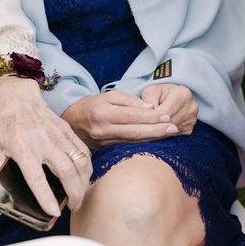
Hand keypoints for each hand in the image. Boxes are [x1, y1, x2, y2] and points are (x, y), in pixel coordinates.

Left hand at [0, 76, 90, 213]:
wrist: (16, 93)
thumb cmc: (4, 119)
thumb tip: (0, 190)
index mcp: (21, 146)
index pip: (36, 176)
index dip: (45, 196)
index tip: (54, 212)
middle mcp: (42, 140)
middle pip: (65, 170)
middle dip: (74, 193)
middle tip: (73, 206)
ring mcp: (57, 133)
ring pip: (78, 160)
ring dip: (83, 181)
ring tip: (79, 195)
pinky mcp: (65, 128)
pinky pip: (82, 149)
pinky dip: (87, 165)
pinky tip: (84, 176)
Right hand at [61, 90, 179, 148]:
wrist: (71, 121)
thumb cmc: (91, 105)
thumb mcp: (107, 96)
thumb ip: (128, 101)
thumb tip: (149, 109)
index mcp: (102, 113)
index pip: (131, 116)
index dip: (150, 118)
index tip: (166, 116)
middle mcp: (102, 129)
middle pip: (134, 132)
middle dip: (156, 130)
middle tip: (173, 127)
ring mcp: (103, 142)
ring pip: (133, 141)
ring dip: (153, 138)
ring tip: (169, 134)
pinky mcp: (105, 150)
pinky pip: (128, 146)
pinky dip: (143, 143)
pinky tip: (155, 140)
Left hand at [141, 83, 196, 133]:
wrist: (170, 96)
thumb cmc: (159, 93)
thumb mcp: (151, 91)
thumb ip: (148, 102)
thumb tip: (147, 114)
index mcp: (183, 94)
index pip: (166, 112)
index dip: (152, 117)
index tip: (142, 120)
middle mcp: (191, 107)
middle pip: (169, 122)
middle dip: (155, 124)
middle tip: (143, 125)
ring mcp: (192, 119)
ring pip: (170, 130)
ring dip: (159, 130)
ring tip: (149, 126)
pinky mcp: (189, 129)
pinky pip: (174, 135)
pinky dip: (164, 133)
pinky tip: (158, 128)